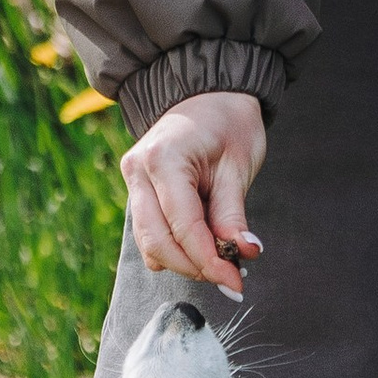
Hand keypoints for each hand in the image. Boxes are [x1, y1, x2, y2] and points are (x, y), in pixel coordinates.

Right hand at [121, 90, 266, 296]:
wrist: (208, 94)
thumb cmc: (227, 123)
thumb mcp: (238, 167)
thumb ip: (234, 215)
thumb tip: (244, 254)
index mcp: (164, 158)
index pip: (184, 226)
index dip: (209, 261)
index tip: (235, 283)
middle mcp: (138, 170)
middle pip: (158, 241)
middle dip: (194, 267)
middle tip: (229, 279)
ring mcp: (133, 180)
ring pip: (148, 242)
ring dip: (184, 261)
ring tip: (220, 263)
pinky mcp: (137, 190)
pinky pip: (149, 232)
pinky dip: (174, 248)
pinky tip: (201, 248)